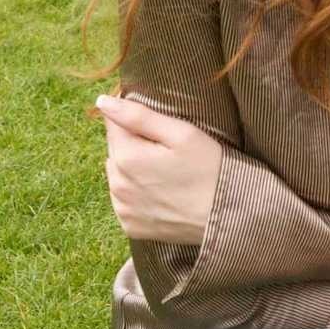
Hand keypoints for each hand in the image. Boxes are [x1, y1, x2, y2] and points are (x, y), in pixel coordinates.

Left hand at [92, 92, 223, 245]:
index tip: (158, 127)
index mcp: (126, 157)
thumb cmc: (208, 169)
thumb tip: (102, 101)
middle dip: (135, 144)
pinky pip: (125, 200)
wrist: (226, 216)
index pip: (113, 124)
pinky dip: (136, 193)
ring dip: (133, 169)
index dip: (134, 120)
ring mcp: (123, 209)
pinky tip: (161, 192)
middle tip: (168, 152)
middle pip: (116, 150)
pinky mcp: (131, 227)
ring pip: (118, 174)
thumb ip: (138, 115)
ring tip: (166, 173)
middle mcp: (117, 185)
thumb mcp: (181, 133)